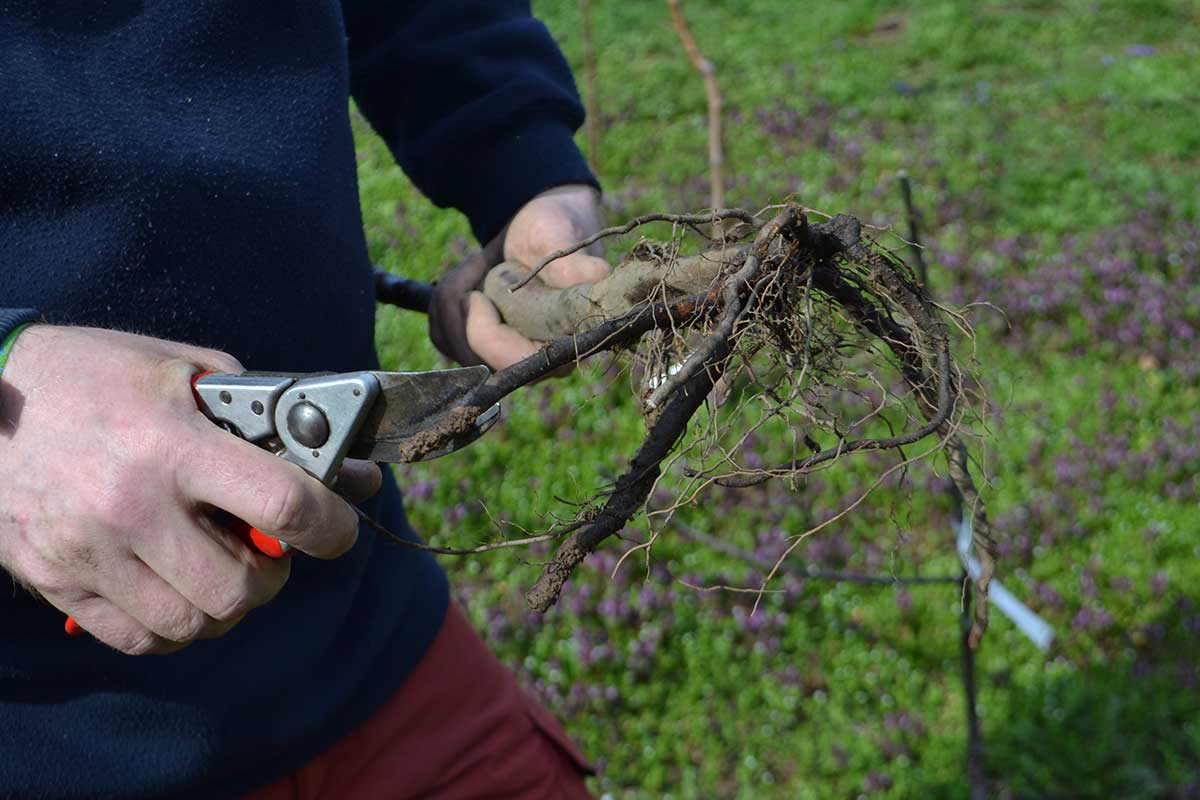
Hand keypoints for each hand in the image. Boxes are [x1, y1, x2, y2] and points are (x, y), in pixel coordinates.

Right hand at [0, 326, 379, 653]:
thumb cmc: (95, 375)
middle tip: (269, 549)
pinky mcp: (59, 581)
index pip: (282, 503)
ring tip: (221, 565)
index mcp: (172, 442)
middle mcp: (132, 504)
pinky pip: (144, 638)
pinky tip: (177, 586)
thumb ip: (267, 420)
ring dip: (228, 603)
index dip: (332, 526)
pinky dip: (178, 625)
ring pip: (197, 622)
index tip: (338, 529)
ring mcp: (91, 551)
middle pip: (243, 585)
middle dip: (275, 573)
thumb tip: (349, 473)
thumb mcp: (186, 370)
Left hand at [429, 184, 610, 369]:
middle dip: (461, 311)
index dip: (484, 333)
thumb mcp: (561, 238)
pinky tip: (472, 277)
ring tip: (479, 264)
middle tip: (478, 265)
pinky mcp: (485, 346)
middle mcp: (540, 359)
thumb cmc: (556, 228)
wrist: (541, 225)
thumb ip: (573, 264)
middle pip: (475, 358)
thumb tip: (600, 277)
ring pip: (453, 344)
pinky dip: (446, 301)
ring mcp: (510, 354)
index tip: (475, 295)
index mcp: (568, 341)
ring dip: (453, 298)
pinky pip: (444, 335)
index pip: (512, 362)